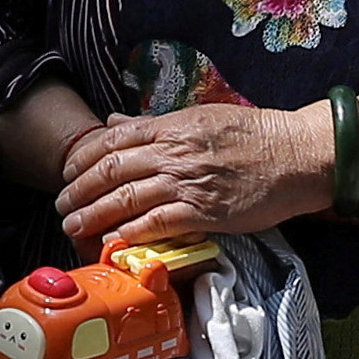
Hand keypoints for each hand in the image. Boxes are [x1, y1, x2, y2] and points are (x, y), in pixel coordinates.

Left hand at [54, 95, 332, 252]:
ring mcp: (187, 183)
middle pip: (110, 170)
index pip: (112, 140)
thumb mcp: (201, 116)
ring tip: (72, 227)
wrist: (297, 156)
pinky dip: (129, 234)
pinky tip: (111, 242)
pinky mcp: (203, 212)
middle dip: (78, 190)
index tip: (67, 173)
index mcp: (172, 126)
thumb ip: (154, 124)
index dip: (83, 158)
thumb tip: (114, 123)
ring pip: (125, 199)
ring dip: (93, 215)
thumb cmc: (255, 136)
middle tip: (61, 206)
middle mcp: (174, 152)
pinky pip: (156, 224)